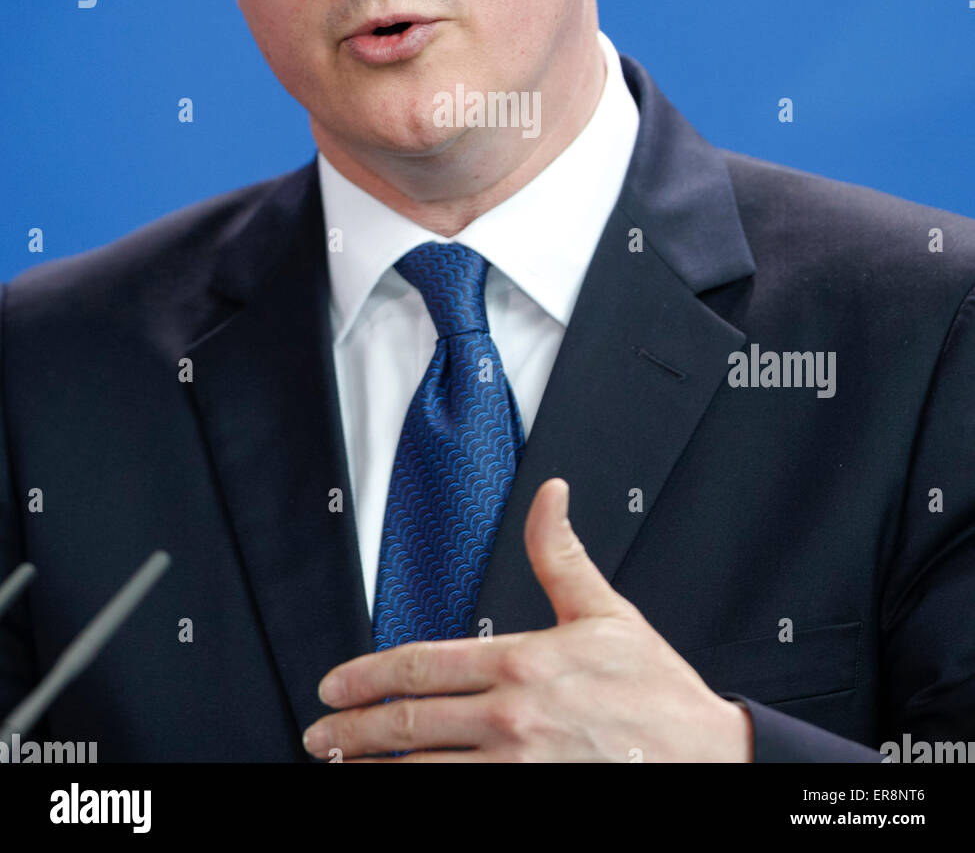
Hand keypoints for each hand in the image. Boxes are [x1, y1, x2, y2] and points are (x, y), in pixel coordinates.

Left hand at [303, 477, 752, 761]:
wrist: (706, 758)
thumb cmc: (656, 690)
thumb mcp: (606, 611)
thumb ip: (560, 555)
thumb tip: (549, 493)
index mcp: (524, 663)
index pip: (424, 664)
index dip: (369, 675)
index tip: (334, 687)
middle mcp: (512, 719)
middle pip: (411, 722)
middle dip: (354, 731)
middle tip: (320, 734)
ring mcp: (518, 770)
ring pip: (424, 771)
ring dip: (376, 770)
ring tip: (343, 768)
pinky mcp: (530, 805)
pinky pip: (456, 802)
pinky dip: (419, 795)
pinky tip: (399, 790)